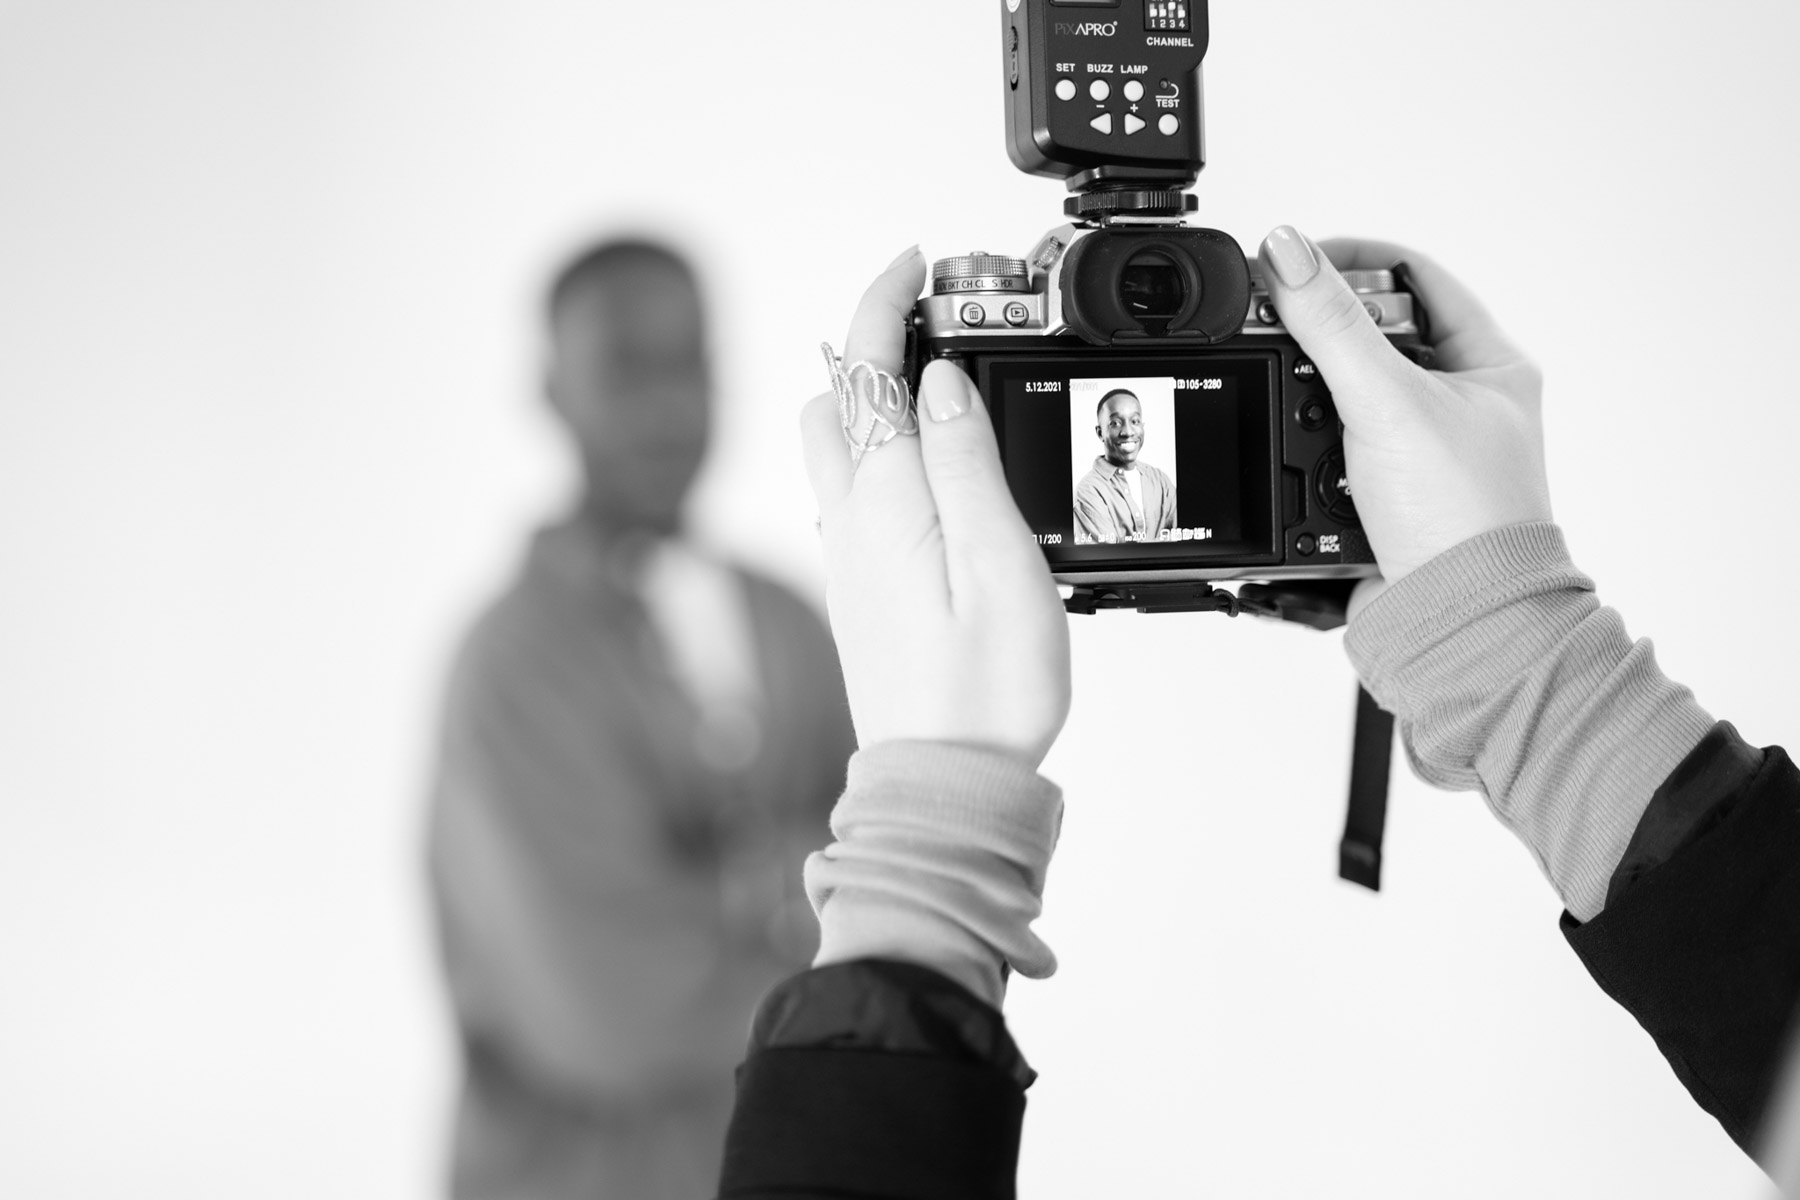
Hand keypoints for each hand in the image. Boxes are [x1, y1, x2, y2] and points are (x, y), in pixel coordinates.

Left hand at [801, 248, 1070, 767]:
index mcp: (886, 502)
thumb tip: (937, 381)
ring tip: (935, 385)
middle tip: (935, 318)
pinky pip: (849, 490)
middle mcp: (850, 521)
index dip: (886, 301)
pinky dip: (876, 449)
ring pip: (833, 445)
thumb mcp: (1000, 564)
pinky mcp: (858, 588)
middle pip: (832, 398)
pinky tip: (927, 468)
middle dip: (873, 342)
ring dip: (868, 396)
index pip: (867, 369)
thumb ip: (966, 463)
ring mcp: (847, 556)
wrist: (944, 781)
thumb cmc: (983, 691)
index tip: (915, 261)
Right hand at [1257, 227, 1552, 614]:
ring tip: (1296, 404)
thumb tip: (1286, 252)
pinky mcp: (1389, 492)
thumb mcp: (1387, 402)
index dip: (1349, 260)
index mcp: (1490, 363)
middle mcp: (1462, 402)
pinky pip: (1335, 447)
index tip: (1293, 264)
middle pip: (1374, 331)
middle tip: (1278, 330)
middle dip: (1322, 331)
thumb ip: (1329, 325)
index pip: (1414, 276)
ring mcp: (1425, 450)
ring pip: (1350, 392)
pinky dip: (1309, 446)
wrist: (1452, 621)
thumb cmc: (1462, 520)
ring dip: (1313, 393)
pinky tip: (1301, 455)